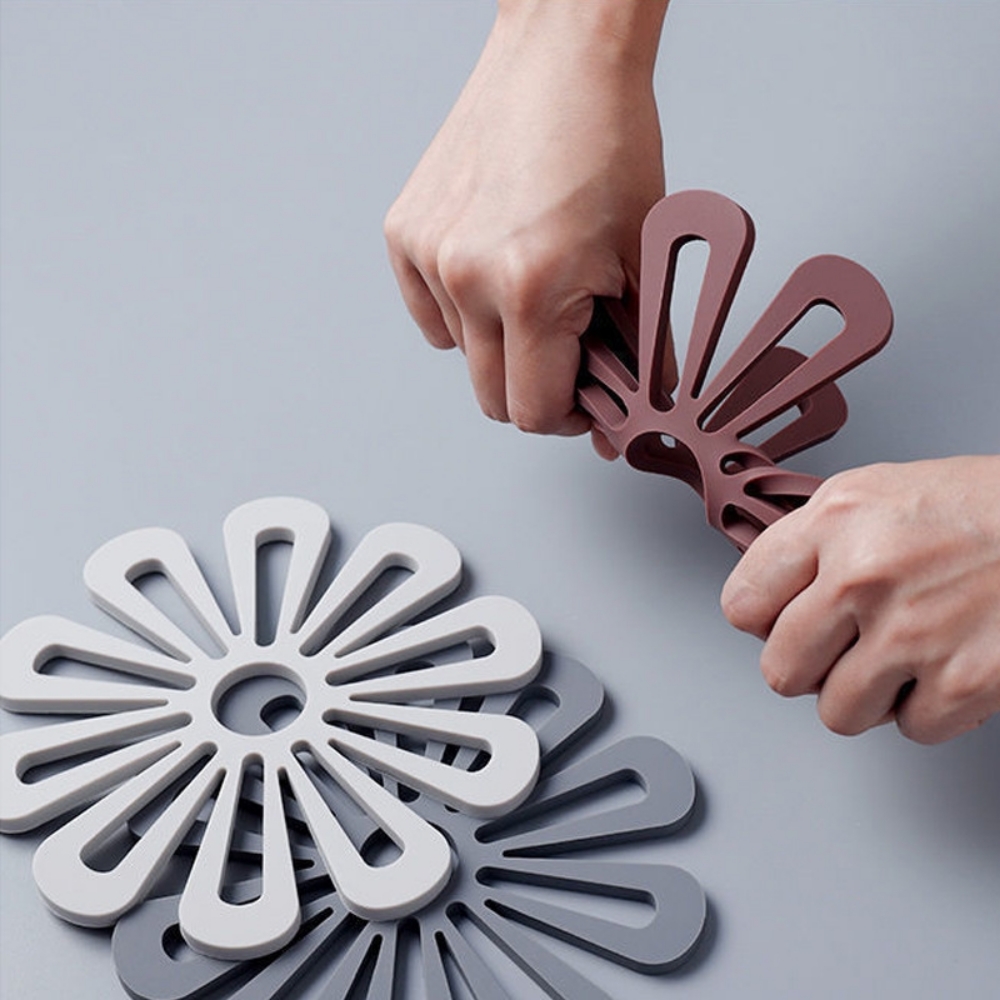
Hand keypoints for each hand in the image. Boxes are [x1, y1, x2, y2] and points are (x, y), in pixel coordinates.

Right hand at [384, 0, 669, 457]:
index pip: (534, 412)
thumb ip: (642, 353)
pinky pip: (431, 316)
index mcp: (530, 289)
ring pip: (462, 356)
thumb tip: (639, 412)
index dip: (568, 417)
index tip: (588, 399)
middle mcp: (466, 276)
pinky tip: (495, 269)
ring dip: (502, 343)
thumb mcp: (643, 259)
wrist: (561, 58)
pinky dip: (462, 313)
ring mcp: (427, 254)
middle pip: (492, 398)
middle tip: (570, 346)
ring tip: (537, 284)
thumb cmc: (607, 143)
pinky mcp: (404, 233)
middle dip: (536, 387)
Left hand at [721, 456, 999, 743]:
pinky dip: (929, 709)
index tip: (781, 623)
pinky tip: (946, 667)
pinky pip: (911, 729)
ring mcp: (914, 633)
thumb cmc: (981, 507)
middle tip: (842, 649)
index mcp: (834, 523)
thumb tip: (768, 595)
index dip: (762, 622)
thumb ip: (811, 542)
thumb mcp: (874, 493)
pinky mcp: (966, 682)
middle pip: (780, 671)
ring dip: (866, 695)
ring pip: (837, 713)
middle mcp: (863, 577)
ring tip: (900, 657)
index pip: (742, 604)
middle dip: (809, 668)